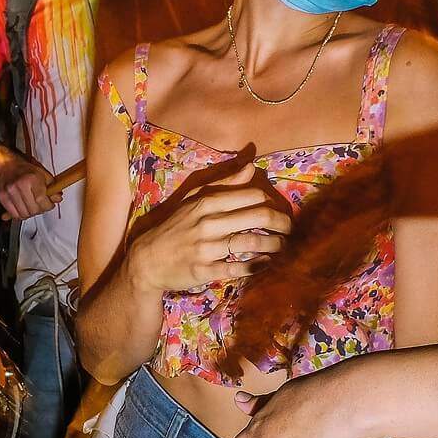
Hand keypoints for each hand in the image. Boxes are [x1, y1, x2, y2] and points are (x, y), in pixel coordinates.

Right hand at [0, 148, 55, 220]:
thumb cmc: (24, 169)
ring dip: (31, 213)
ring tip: (32, 206)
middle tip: (41, 205)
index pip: (41, 200)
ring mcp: (9, 193)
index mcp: (31, 178)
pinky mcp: (3, 198)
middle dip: (40, 210)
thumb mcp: (42, 174)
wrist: (5, 166)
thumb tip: (57, 198)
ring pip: (24, 214)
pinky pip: (15, 214)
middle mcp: (19, 186)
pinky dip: (21, 214)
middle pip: (33, 209)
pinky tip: (24, 208)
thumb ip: (52, 187)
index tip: (50, 204)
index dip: (48, 205)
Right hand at [129, 163, 290, 292]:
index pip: (252, 195)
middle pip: (258, 216)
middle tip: (290, 228)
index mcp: (207, 202)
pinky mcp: (205, 270)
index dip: (272, 202)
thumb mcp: (193, 199)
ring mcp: (207, 248)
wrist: (147, 259)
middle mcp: (209, 223)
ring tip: (283, 247)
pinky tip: (266, 265)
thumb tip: (251, 167)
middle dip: (281, 222)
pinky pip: (238, 268)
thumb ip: (223, 183)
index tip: (278, 210)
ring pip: (252, 242)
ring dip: (274, 245)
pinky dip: (257, 266)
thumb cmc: (174, 227)